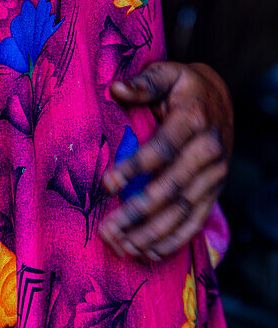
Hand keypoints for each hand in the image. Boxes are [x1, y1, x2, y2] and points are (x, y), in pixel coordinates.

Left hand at [99, 61, 232, 262]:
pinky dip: (174, 240)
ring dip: (153, 233)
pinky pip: (196, 221)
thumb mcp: (165, 74)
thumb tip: (116, 88)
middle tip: (109, 228)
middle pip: (172, 188)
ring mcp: (215, 175)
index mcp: (194, 119)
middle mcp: (209, 151)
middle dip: (139, 212)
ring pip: (183, 210)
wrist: (220, 98)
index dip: (135, 168)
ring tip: (122, 246)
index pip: (163, 150)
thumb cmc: (183, 86)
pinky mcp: (215, 191)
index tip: (108, 184)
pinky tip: (148, 252)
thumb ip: (143, 83)